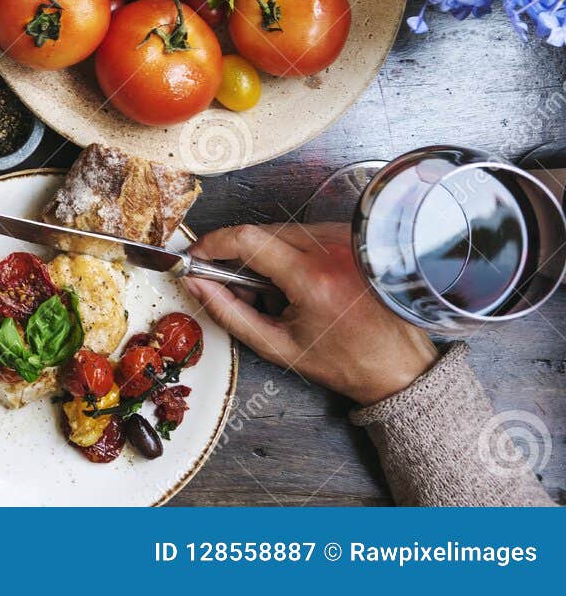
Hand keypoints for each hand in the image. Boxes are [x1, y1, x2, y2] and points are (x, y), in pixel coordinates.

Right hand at [182, 222, 436, 405]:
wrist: (398, 364)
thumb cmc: (346, 361)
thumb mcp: (278, 346)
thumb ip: (229, 313)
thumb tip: (196, 284)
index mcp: (314, 279)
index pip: (247, 239)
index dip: (212, 243)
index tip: (196, 255)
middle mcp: (332, 250)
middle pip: (260, 232)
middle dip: (236, 256)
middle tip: (234, 287)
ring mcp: (346, 239)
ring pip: (279, 231)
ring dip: (263, 255)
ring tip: (273, 292)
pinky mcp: (352, 237)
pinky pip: (302, 233)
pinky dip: (287, 252)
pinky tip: (295, 281)